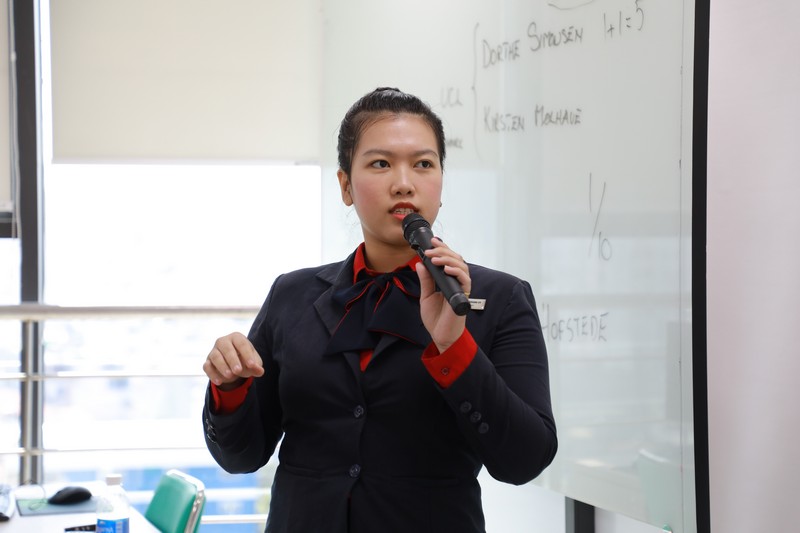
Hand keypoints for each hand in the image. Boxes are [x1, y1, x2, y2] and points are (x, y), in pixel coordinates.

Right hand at [203, 332, 264, 389]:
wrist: (233, 366)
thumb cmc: (245, 360)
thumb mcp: (253, 363)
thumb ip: (256, 366)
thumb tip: (260, 371)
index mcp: (237, 338)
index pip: (242, 344)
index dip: (247, 354)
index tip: (252, 365)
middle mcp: (223, 341)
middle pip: (227, 349)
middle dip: (232, 360)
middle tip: (238, 370)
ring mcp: (214, 351)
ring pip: (215, 356)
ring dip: (222, 366)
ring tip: (230, 375)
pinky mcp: (207, 362)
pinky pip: (207, 366)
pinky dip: (212, 374)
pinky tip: (219, 381)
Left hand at [415, 237, 470, 351]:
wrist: (440, 336)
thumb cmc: (436, 318)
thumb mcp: (426, 296)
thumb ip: (425, 280)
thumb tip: (420, 264)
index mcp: (447, 280)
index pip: (448, 259)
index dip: (442, 248)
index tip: (432, 241)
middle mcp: (456, 282)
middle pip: (456, 259)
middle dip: (443, 251)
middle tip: (430, 250)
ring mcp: (460, 288)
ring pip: (462, 266)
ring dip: (448, 259)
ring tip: (435, 258)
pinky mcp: (463, 296)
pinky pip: (465, 280)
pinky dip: (456, 272)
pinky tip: (446, 269)